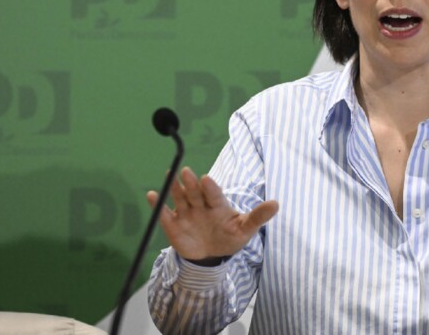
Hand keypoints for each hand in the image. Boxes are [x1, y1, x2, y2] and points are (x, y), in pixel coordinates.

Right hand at [147, 167, 278, 261]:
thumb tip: (277, 204)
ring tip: (170, 176)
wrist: (211, 257)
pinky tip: (152, 195)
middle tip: (187, 172)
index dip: (210, 187)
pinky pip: (163, 214)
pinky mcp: (172, 224)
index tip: (207, 179)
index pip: (214, 194)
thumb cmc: (229, 238)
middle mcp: (200, 205)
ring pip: (179, 198)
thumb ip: (258, 217)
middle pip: (195, 192)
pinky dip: (156, 205)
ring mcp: (185, 213)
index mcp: (218, 204)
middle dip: (191, 183)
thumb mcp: (245, 229)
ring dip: (174, 188)